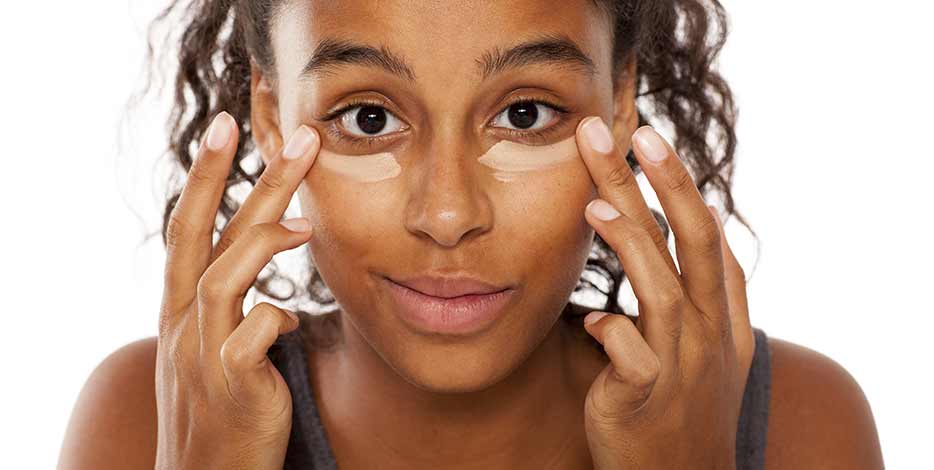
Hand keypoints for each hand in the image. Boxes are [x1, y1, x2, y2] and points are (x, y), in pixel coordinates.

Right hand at [156, 112, 319, 469]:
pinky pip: (253, 334)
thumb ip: (238, 308)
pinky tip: (291, 320)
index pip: (190, 226)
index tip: (226, 125)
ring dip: (264, 240)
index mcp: (181, 306)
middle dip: (240, 179)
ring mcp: (202, 350)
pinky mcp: (230, 383)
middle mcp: (183, 321)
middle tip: (289, 136)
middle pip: (204, 234)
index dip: (206, 175)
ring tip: (306, 221)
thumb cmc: (220, 407)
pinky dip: (275, 316)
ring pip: (223, 276)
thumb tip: (277, 286)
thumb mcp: (216, 348)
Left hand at [575, 117, 754, 469]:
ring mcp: (683, 366)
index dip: (680, 185)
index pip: (706, 236)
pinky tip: (591, 318)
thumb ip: (695, 293)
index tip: (648, 138)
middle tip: (633, 133)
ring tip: (595, 205)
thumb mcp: (706, 349)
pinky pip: (631, 357)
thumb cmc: (685, 408)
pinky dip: (613, 331)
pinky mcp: (647, 400)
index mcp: (722, 315)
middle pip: (693, 243)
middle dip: (665, 184)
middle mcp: (710, 333)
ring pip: (663, 291)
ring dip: (631, 243)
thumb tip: (682, 227)